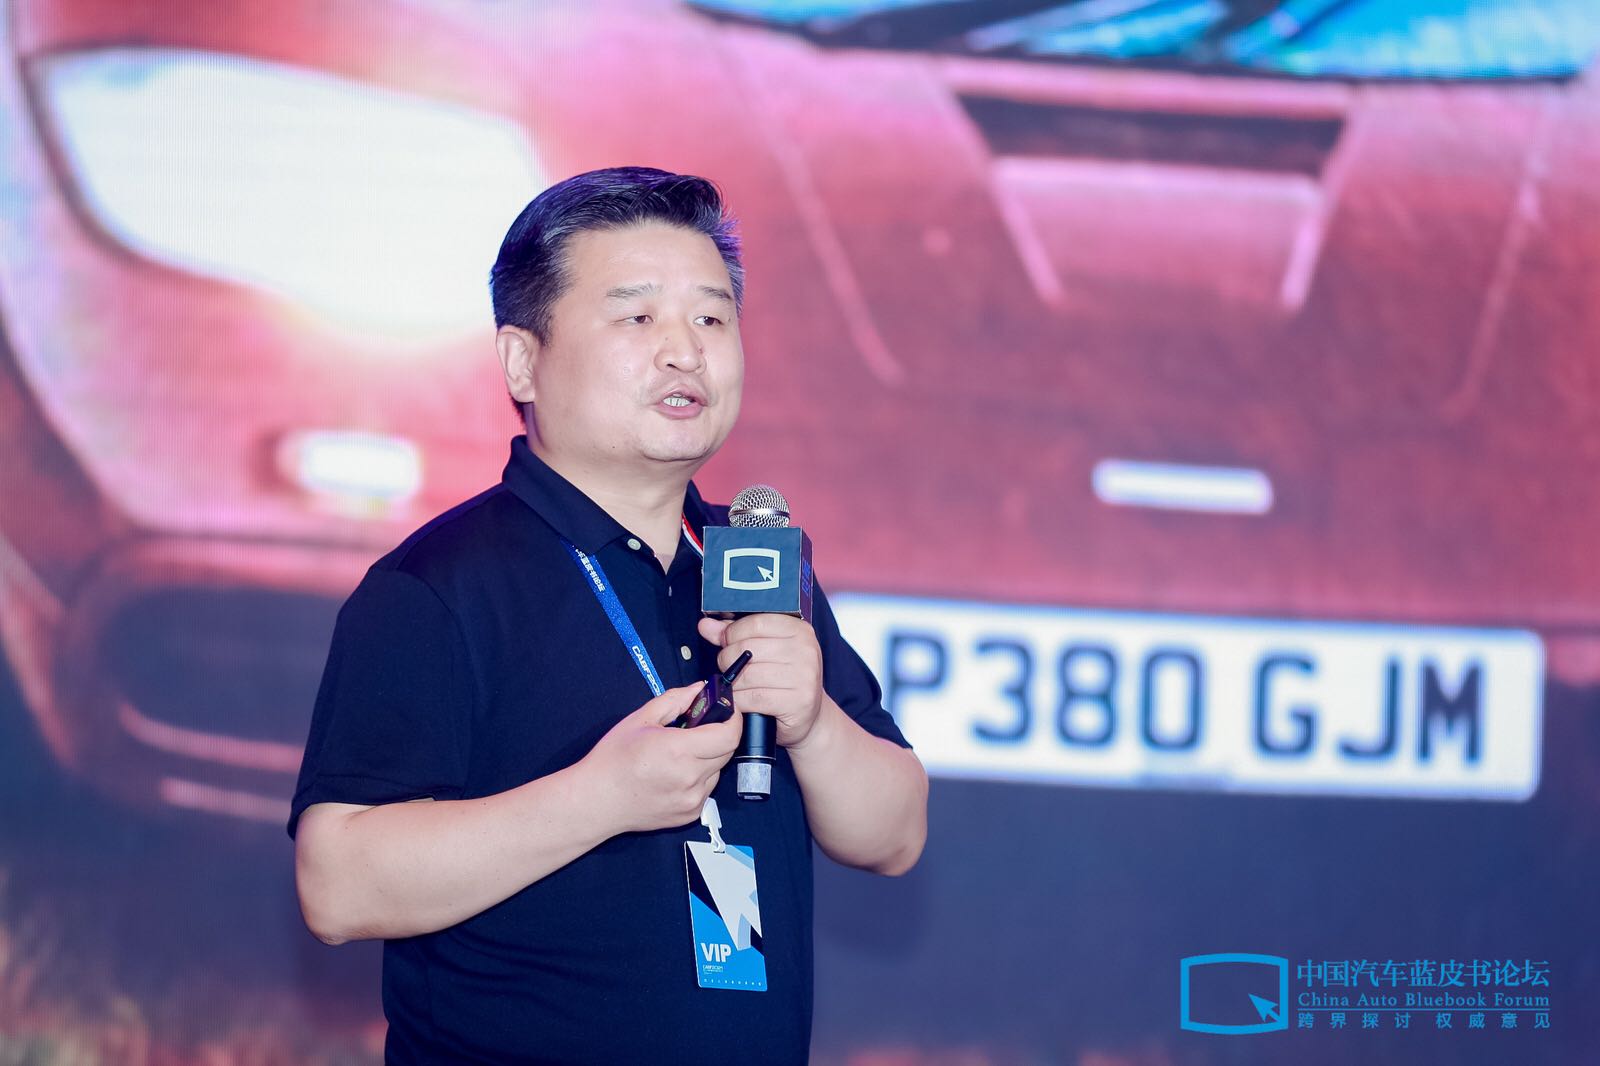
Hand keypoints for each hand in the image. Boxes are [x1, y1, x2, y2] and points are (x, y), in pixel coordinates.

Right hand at [579, 683, 741, 834]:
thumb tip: (700, 689)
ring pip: (717, 770)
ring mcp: (692, 799)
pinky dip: (699, 777)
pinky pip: (706, 789)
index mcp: (678, 750)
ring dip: (708, 758)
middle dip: (719, 735)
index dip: (733, 719)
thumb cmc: (612, 759)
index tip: (727, 710)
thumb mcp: (640, 718)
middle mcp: (690, 777)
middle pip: (727, 751)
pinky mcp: (690, 814)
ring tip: (680, 754)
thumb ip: (675, 700)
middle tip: (698, 728)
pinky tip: (675, 774)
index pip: (729, 734)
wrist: (596, 801)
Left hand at [697, 615, 823, 748]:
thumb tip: (706, 625)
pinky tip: (742, 701)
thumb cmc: (784, 680)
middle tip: (729, 669)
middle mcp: (805, 650)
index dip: (732, 634)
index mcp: (798, 629)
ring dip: (732, 684)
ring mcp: (804, 676)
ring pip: (747, 675)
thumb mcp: (764, 651)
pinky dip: (740, 701)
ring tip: (736, 686)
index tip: (727, 643)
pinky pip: (753, 697)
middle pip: (747, 648)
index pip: (755, 622)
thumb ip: (735, 635)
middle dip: (728, 660)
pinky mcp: (798, 701)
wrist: (808, 716)